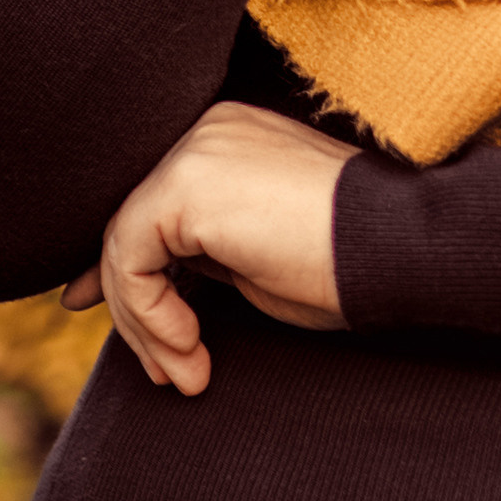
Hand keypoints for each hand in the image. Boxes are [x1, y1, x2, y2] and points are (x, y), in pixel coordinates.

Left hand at [60, 103, 359, 393]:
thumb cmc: (341, 257)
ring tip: (184, 371)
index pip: (152, 201)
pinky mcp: (185, 183)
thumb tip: (118, 280)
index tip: (110, 318)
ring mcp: (196, 149)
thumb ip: (193, 250)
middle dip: (137, 309)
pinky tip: (190, 345)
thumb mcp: (252, 251)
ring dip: (145, 325)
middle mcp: (208, 129)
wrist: (391, 245)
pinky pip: (129, 258)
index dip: (124, 268)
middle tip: (168, 371)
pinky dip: (148, 314)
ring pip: (122, 245)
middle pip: (132, 224)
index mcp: (229, 136)